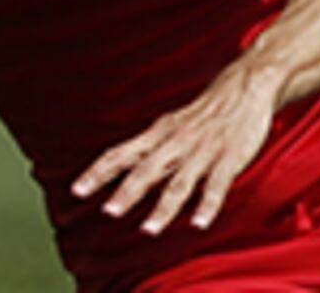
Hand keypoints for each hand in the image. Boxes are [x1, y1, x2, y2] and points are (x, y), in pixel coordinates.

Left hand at [74, 63, 277, 237]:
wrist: (243, 89)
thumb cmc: (202, 114)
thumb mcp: (169, 126)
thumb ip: (148, 149)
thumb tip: (120, 168)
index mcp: (157, 136)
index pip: (120, 155)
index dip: (98, 173)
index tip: (76, 191)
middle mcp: (175, 144)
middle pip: (146, 170)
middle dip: (127, 192)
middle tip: (109, 212)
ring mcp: (201, 153)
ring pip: (178, 184)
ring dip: (162, 208)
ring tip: (148, 230)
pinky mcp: (228, 160)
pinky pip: (216, 186)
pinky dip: (207, 205)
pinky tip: (199, 223)